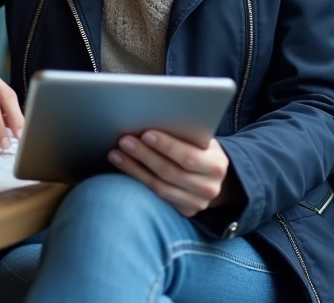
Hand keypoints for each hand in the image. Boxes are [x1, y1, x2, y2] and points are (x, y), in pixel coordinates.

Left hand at [109, 130, 232, 216]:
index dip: (166, 146)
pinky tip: (123, 170)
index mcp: (217, 165)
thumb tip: (153, 120)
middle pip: (170, 172)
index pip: (189, 157)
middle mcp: (209, 188)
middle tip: (124, 141)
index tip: (146, 134)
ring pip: (159, 187)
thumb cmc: (201, 150)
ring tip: (116, 154)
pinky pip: (155, 198)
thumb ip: (186, 136)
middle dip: (144, 155)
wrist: (211, 177)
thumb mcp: (201, 141)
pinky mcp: (183, 213)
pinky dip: (137, 182)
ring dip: (134, 169)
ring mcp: (196, 204)